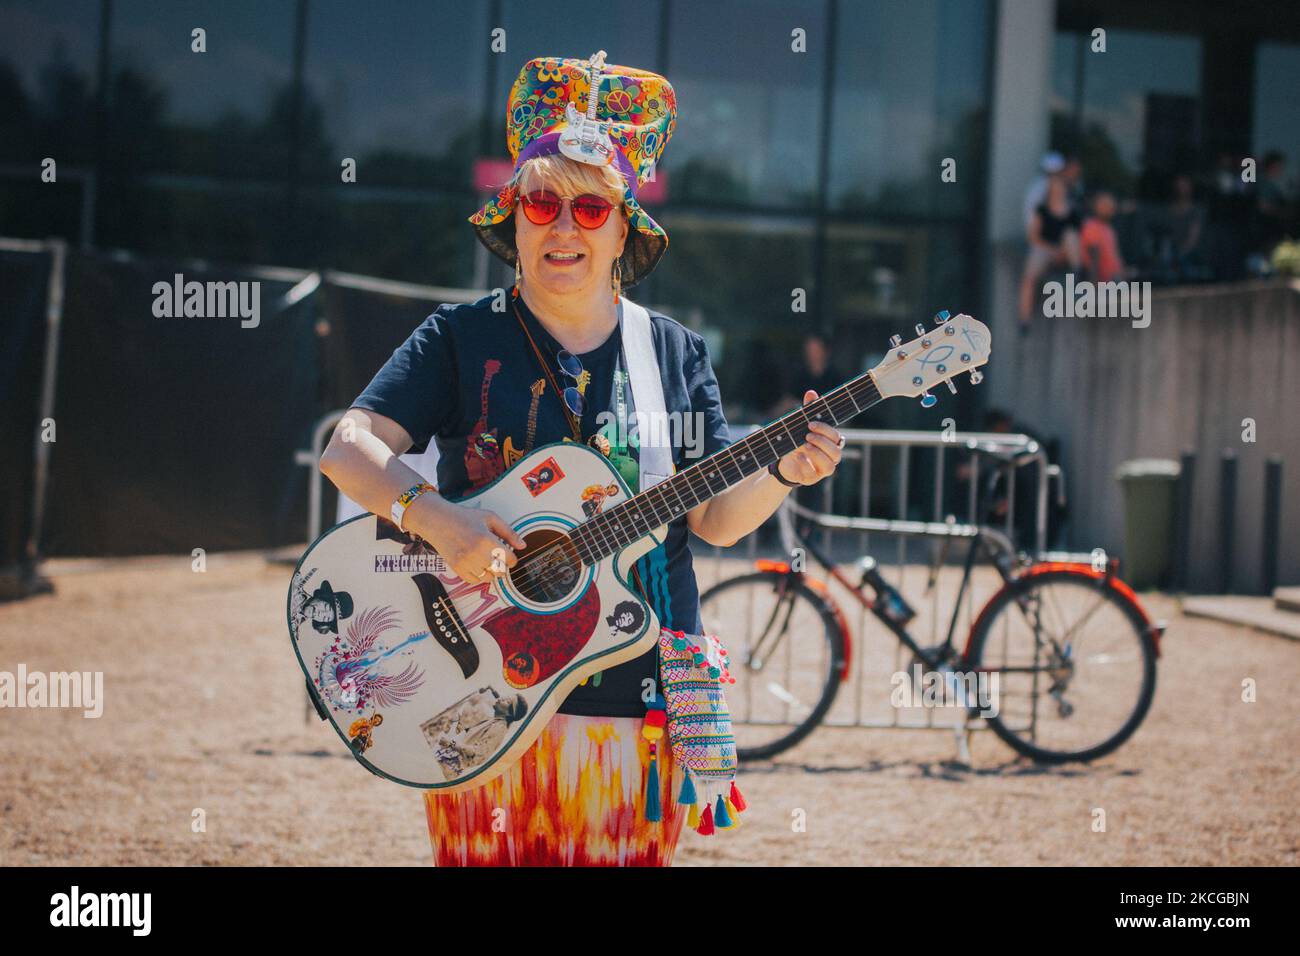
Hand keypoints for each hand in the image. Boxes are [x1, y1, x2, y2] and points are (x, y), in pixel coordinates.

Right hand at [403, 495, 526, 583]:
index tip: (509, 556)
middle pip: (500, 571)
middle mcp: (476, 553)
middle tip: (498, 558)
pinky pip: (474, 581)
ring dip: (491, 572)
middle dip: (503, 565)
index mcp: (487, 539)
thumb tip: (522, 545)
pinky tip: (478, 565)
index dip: (512, 558)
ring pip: (488, 578)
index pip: (509, 559)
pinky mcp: (457, 569)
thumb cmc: (464, 517)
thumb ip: (509, 532)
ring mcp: (465, 563)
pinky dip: (479, 576)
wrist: (438, 521)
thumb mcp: (490, 518)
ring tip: (487, 561)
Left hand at [775, 390, 843, 485]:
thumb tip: (811, 393)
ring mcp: (822, 470)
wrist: (784, 460)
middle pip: (836, 452)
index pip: (836, 437)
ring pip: (830, 466)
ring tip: (805, 446)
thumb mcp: (801, 425)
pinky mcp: (811, 478)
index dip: (825, 430)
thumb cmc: (798, 440)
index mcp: (831, 443)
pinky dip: (806, 464)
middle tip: (807, 435)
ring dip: (817, 454)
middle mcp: (830, 458)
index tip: (810, 423)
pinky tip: (798, 457)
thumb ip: (808, 410)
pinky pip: (812, 475)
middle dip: (822, 442)